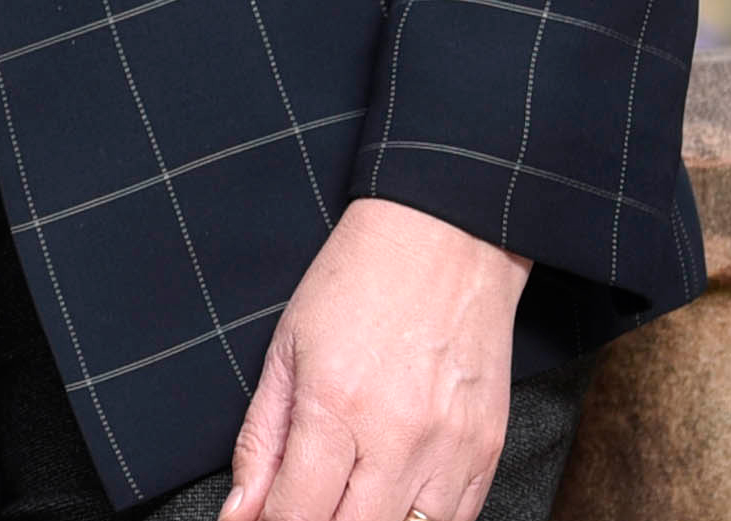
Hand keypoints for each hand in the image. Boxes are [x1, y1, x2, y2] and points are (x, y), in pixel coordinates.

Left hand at [220, 196, 526, 520]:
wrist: (447, 239)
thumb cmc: (359, 282)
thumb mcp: (286, 350)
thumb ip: (261, 441)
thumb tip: (242, 513)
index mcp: (337, 405)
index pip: (298, 514)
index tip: (265, 519)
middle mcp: (399, 436)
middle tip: (304, 507)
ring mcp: (451, 449)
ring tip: (348, 499)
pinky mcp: (488, 451)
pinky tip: (393, 498)